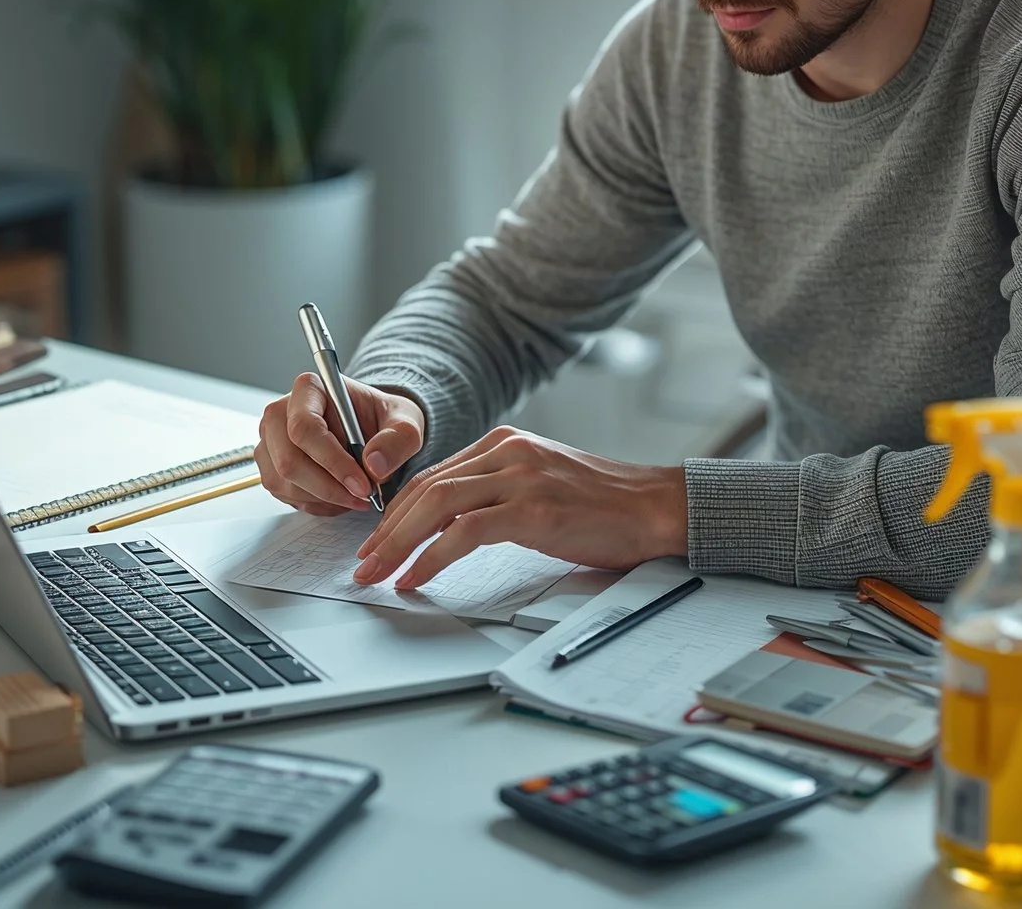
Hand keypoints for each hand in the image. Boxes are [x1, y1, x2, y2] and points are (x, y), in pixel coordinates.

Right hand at [254, 374, 426, 515]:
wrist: (373, 428)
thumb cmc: (383, 418)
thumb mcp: (405, 422)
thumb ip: (397, 439)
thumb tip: (374, 466)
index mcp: (309, 389)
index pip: (305, 428)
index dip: (333, 461)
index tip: (363, 484)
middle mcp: (281, 413)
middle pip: (289, 460)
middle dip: (329, 487)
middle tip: (363, 496)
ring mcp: (271, 441)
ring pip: (285, 483)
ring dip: (325, 498)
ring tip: (356, 495)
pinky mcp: (271, 466)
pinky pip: (286, 495)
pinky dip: (317, 504)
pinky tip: (340, 496)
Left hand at [352, 426, 686, 586]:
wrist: (657, 508)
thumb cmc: (605, 507)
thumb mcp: (541, 488)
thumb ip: (497, 495)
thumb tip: (448, 530)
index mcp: (506, 444)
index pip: (433, 476)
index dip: (397, 512)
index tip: (378, 542)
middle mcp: (508, 452)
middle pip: (426, 488)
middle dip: (386, 530)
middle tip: (364, 564)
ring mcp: (520, 477)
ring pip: (436, 505)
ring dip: (398, 543)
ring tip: (378, 574)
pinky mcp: (533, 509)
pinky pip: (465, 532)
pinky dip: (433, 557)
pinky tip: (417, 577)